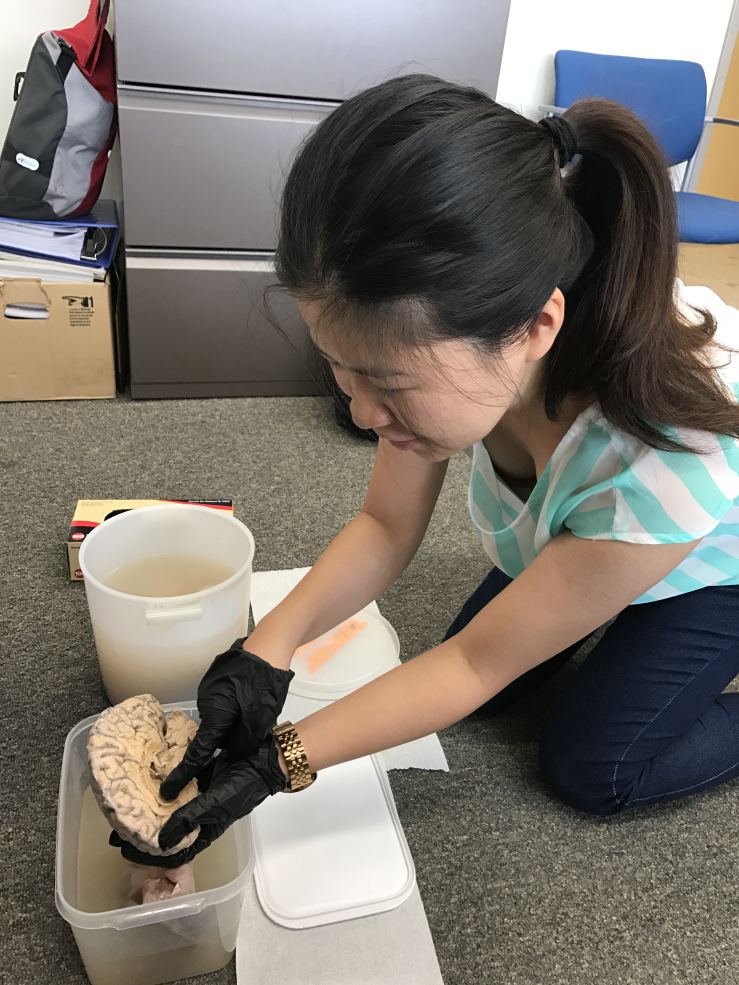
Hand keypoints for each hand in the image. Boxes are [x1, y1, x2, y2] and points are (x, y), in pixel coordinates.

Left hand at [109, 735, 287, 866]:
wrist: (265, 758)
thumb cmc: (245, 786)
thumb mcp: (217, 804)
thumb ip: (189, 818)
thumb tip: (159, 841)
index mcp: (207, 828)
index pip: (175, 850)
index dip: (151, 855)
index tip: (125, 851)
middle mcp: (200, 813)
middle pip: (168, 826)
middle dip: (143, 830)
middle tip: (116, 829)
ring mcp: (199, 793)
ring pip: (170, 803)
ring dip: (151, 804)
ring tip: (126, 804)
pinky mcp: (200, 773)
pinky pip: (178, 779)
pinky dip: (163, 780)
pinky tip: (146, 776)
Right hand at [159, 641, 293, 801]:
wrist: (267, 647)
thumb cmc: (264, 683)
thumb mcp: (259, 719)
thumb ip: (243, 741)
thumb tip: (231, 752)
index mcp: (215, 716)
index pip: (197, 753)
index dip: (183, 774)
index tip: (167, 792)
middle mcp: (206, 704)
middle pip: (211, 734)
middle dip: (226, 738)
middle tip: (248, 733)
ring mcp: (209, 690)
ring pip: (218, 718)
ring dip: (232, 721)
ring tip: (253, 710)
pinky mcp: (215, 681)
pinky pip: (221, 703)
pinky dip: (232, 707)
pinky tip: (248, 698)